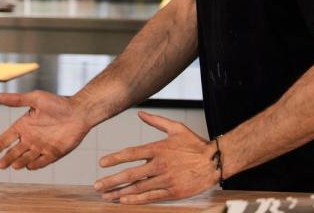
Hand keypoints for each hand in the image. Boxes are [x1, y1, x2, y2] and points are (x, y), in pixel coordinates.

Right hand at [0, 90, 91, 170]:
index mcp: (24, 125)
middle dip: (7, 158)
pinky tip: (29, 166)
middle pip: (15, 151)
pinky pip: (42, 161)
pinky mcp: (53, 153)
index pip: (7, 137)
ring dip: (20, 162)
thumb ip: (17, 100)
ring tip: (14, 165)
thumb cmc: (58, 103)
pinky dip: (36, 164)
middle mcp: (30, 138)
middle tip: (0, 165)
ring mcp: (41, 146)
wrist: (79, 112)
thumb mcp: (36, 98)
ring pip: (27, 158)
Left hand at [94, 111, 218, 204]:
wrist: (215, 161)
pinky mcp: (173, 192)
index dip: (114, 159)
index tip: (101, 163)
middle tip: (97, 186)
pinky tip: (124, 200)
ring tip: (106, 196)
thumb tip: (140, 113)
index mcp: (157, 149)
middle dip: (111, 181)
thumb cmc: (195, 143)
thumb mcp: (176, 128)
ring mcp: (166, 180)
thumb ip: (156, 121)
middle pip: (130, 174)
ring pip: (138, 188)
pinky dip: (136, 199)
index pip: (130, 154)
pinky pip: (151, 197)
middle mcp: (159, 165)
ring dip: (119, 192)